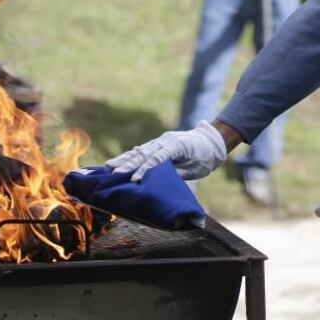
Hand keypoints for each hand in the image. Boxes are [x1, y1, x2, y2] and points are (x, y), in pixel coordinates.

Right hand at [106, 120, 226, 180]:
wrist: (211, 141)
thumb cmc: (204, 157)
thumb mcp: (195, 168)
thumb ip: (177, 172)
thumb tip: (159, 180)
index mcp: (176, 145)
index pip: (157, 158)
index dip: (145, 169)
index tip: (134, 180)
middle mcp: (166, 140)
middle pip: (144, 153)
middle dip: (128, 164)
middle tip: (113, 173)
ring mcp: (161, 141)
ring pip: (140, 150)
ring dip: (124, 159)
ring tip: (108, 166)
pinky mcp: (158, 144)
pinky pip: (141, 150)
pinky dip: (129, 156)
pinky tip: (117, 161)